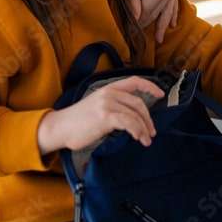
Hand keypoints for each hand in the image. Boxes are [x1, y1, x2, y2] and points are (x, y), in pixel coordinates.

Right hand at [37, 77, 164, 153]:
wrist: (60, 127)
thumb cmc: (77, 121)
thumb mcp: (97, 106)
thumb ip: (113, 106)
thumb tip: (132, 117)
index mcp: (108, 88)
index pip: (134, 81)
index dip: (150, 86)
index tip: (161, 94)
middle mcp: (109, 93)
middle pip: (138, 102)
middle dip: (148, 118)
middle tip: (151, 132)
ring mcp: (107, 104)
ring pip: (135, 114)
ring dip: (144, 129)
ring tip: (146, 140)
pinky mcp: (106, 117)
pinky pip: (129, 122)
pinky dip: (137, 131)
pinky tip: (137, 138)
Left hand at [123, 0, 178, 42]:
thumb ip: (132, 4)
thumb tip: (136, 22)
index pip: (144, 18)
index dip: (135, 26)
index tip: (128, 36)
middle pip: (154, 16)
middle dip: (146, 26)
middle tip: (137, 41)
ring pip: (166, 13)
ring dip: (163, 26)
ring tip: (159, 40)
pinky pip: (174, 4)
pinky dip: (173, 14)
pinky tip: (173, 24)